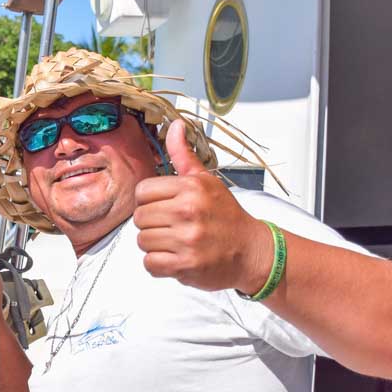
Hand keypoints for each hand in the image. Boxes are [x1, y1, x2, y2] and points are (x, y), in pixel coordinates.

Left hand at [132, 120, 270, 292]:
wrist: (251, 251)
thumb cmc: (226, 216)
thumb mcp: (206, 181)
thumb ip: (184, 156)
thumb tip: (175, 126)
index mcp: (191, 188)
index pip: (142, 191)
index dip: (149, 201)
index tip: (163, 206)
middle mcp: (188, 211)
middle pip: (139, 217)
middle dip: (152, 224)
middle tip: (172, 227)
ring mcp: (187, 240)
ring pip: (142, 241)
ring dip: (155, 245)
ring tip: (175, 242)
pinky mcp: (185, 265)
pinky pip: (150, 264)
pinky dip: (158, 265)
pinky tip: (174, 257)